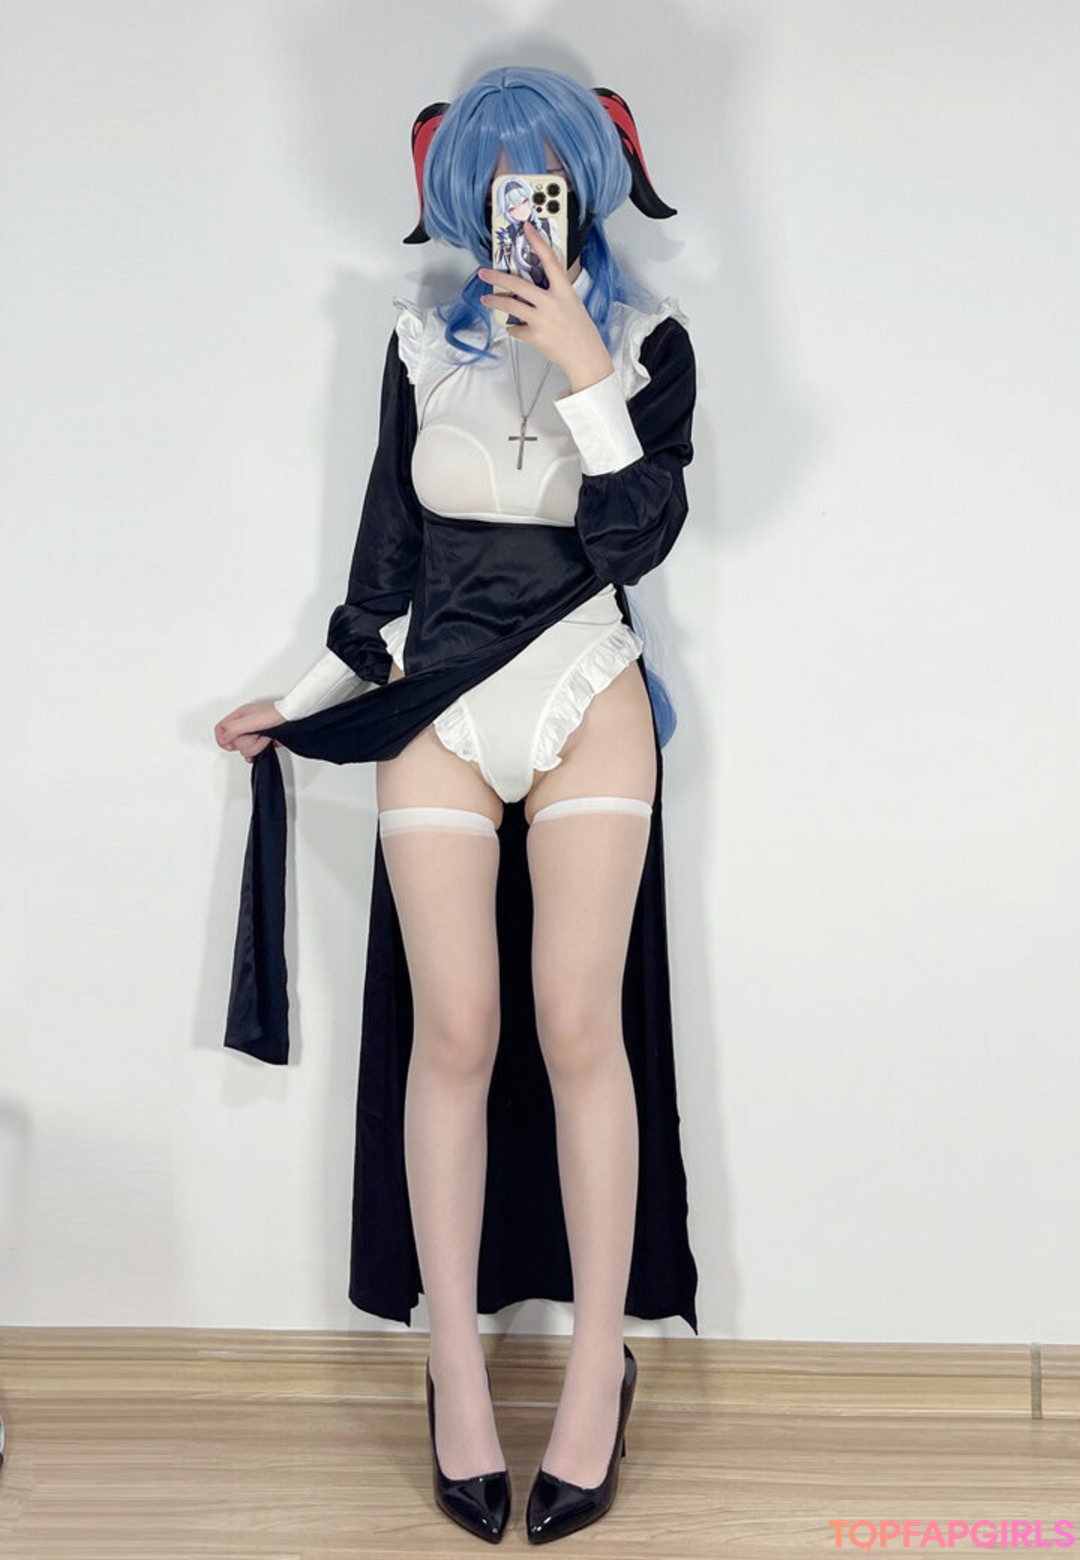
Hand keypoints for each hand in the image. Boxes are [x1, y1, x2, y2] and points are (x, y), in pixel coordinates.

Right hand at [215, 699, 283, 763]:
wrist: (292, 717)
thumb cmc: (274, 714)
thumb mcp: (250, 720)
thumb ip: (233, 729)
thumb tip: (224, 739)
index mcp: (239, 716)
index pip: (220, 729)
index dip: (222, 739)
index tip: (231, 746)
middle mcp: (245, 723)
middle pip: (233, 742)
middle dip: (245, 743)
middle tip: (254, 737)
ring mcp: (253, 732)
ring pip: (245, 748)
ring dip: (256, 746)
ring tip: (264, 738)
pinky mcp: (262, 739)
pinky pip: (254, 750)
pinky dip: (258, 752)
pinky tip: (264, 749)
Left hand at [478, 221, 613, 391]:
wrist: (585, 356)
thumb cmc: (580, 331)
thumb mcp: (571, 304)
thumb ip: (553, 293)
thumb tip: (531, 288)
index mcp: (563, 291)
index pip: (549, 260)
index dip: (537, 242)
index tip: (526, 229)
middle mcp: (551, 302)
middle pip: (518, 284)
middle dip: (497, 276)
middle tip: (484, 272)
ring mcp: (541, 319)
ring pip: (510, 305)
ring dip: (495, 301)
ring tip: (487, 298)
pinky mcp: (534, 336)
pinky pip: (516, 328)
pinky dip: (514, 328)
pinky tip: (516, 328)